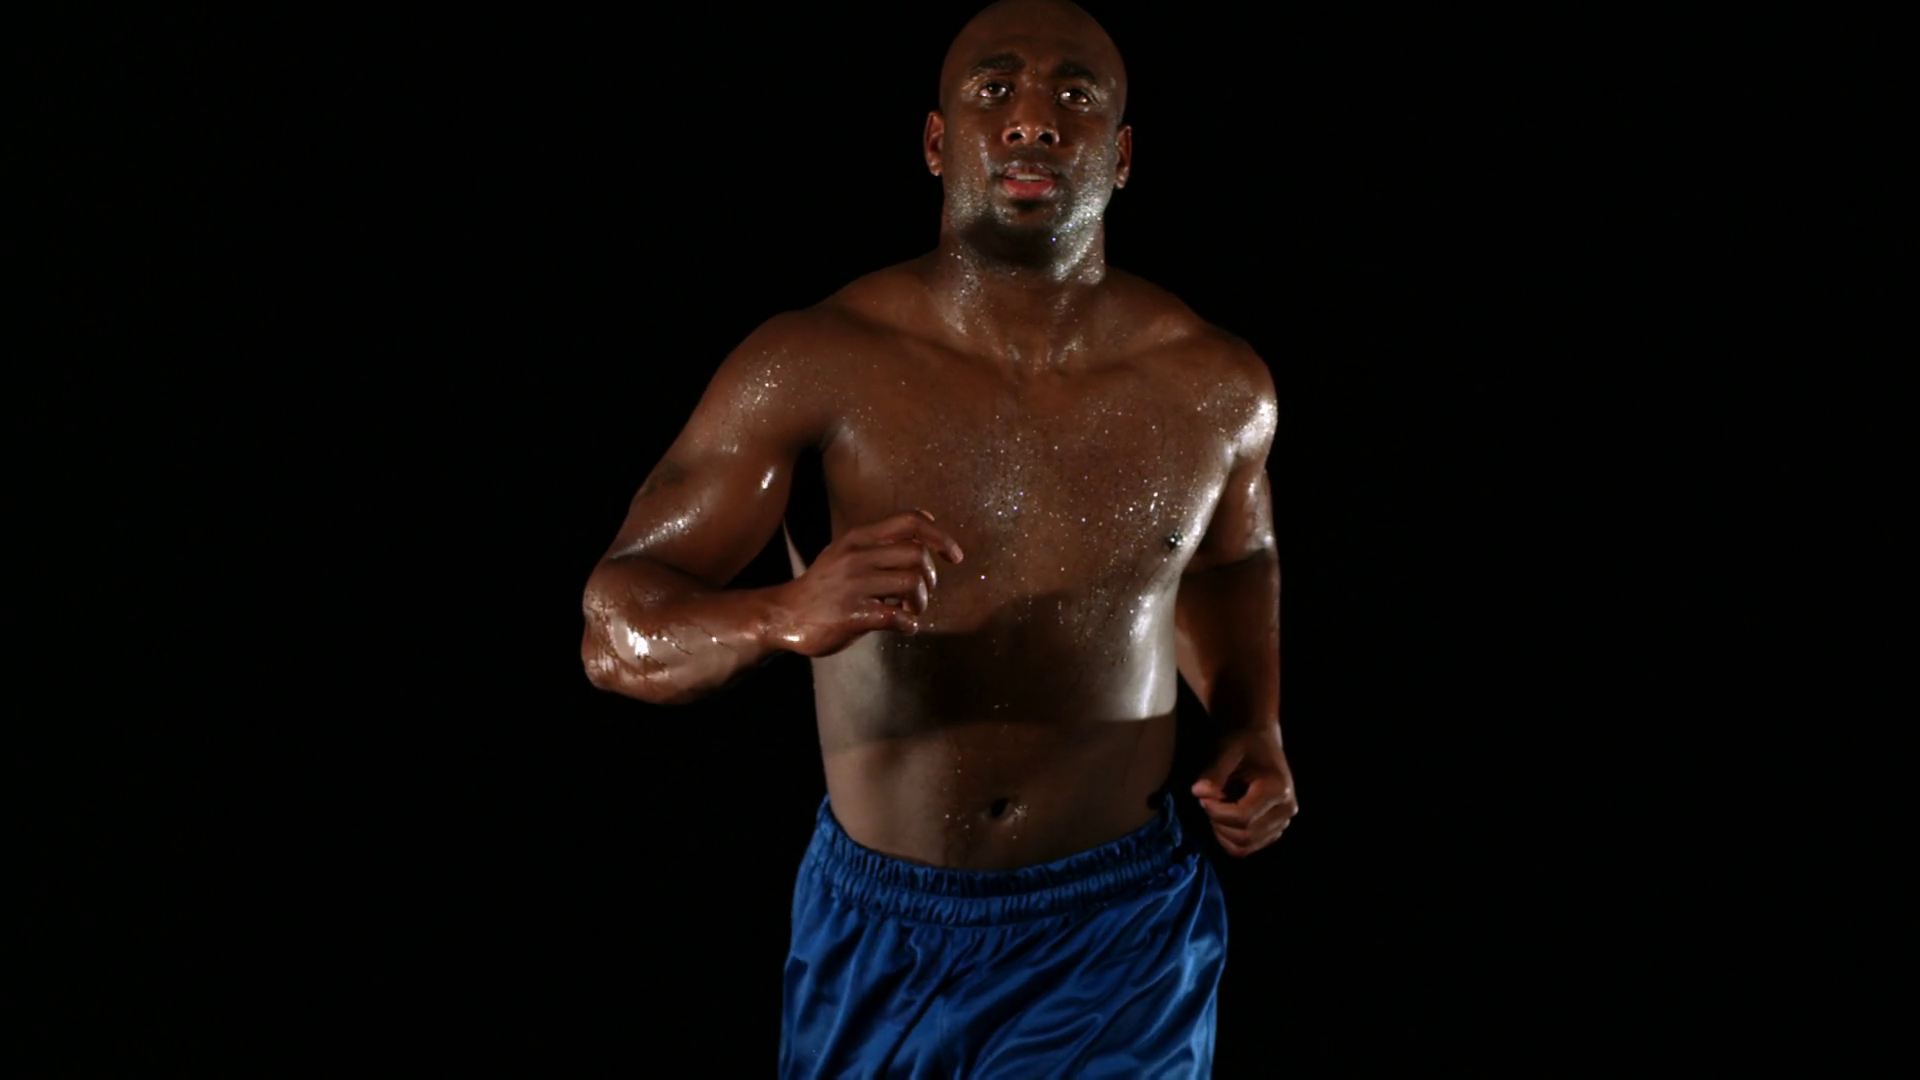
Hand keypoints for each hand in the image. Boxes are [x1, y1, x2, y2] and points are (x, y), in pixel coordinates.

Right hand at [766, 510, 963, 656]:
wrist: (783, 615)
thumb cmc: (824, 587)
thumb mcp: (846, 553)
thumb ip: (880, 542)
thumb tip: (926, 525)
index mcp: (858, 539)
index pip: (910, 522)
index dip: (940, 536)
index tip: (954, 556)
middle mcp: (856, 556)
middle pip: (918, 554)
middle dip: (930, 577)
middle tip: (919, 593)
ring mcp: (853, 585)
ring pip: (913, 583)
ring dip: (920, 602)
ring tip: (909, 610)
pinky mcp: (852, 614)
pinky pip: (898, 616)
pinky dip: (909, 624)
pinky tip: (902, 626)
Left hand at [1190, 724, 1297, 856]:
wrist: (1261, 740)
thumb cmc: (1244, 742)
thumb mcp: (1227, 749)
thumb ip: (1213, 772)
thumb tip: (1198, 792)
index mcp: (1278, 788)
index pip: (1243, 817)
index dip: (1217, 811)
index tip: (1202, 796)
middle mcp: (1286, 809)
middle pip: (1245, 836)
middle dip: (1218, 822)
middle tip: (1207, 801)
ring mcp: (1283, 822)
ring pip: (1245, 846)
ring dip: (1222, 832)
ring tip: (1216, 809)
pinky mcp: (1275, 829)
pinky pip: (1248, 848)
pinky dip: (1229, 838)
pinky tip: (1222, 818)